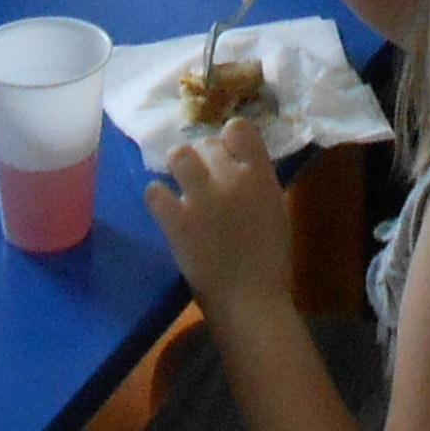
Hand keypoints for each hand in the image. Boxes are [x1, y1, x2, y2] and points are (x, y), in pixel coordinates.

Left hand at [143, 119, 293, 312]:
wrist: (250, 302)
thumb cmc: (270, 261)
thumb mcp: (275, 210)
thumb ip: (257, 182)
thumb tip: (238, 166)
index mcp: (260, 175)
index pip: (239, 128)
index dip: (230, 139)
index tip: (228, 154)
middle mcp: (230, 179)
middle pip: (207, 144)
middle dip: (204, 158)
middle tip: (203, 179)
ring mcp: (201, 198)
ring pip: (179, 156)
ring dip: (180, 168)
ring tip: (182, 185)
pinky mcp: (176, 221)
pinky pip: (154, 192)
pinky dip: (158, 198)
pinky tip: (165, 209)